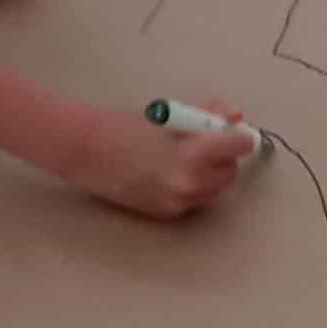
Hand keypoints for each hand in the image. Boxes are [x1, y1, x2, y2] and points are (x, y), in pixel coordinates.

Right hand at [74, 108, 250, 221]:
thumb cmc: (126, 127)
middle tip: (203, 140)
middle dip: (223, 155)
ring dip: (210, 172)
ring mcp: (179, 203)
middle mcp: (190, 184)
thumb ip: (206, 113)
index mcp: (193, 154)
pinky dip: (192, 186)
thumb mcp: (170, 114)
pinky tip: (170, 171)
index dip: (236, 134)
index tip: (229, 129)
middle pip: (231, 170)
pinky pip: (196, 200)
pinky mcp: (168, 214)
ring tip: (185, 156)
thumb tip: (235, 115)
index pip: (238, 145)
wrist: (87, 153)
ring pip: (216, 188)